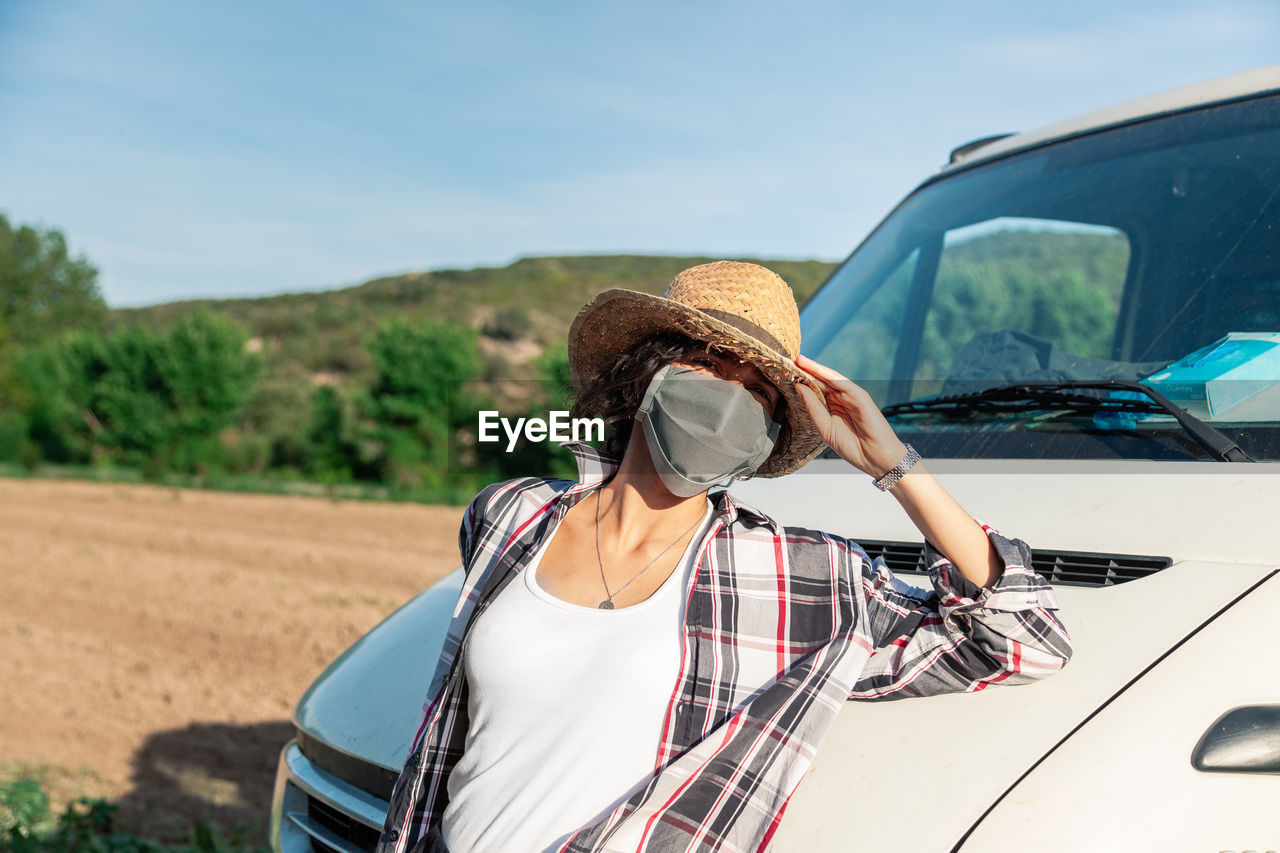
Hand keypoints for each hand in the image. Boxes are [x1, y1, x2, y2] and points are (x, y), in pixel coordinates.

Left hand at [793, 354, 910, 479]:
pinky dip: (829, 376)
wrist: (874, 458)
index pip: (814, 390)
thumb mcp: (825, 427)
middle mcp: (841, 398)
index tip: (783, 373)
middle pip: (820, 381)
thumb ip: (813, 407)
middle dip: (804, 370)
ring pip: (830, 379)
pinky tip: (816, 370)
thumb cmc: (852, 445)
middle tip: (787, 360)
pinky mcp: (860, 396)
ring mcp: (851, 396)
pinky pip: (843, 383)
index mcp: (832, 406)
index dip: (800, 381)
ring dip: (815, 368)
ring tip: (799, 360)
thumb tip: (799, 387)